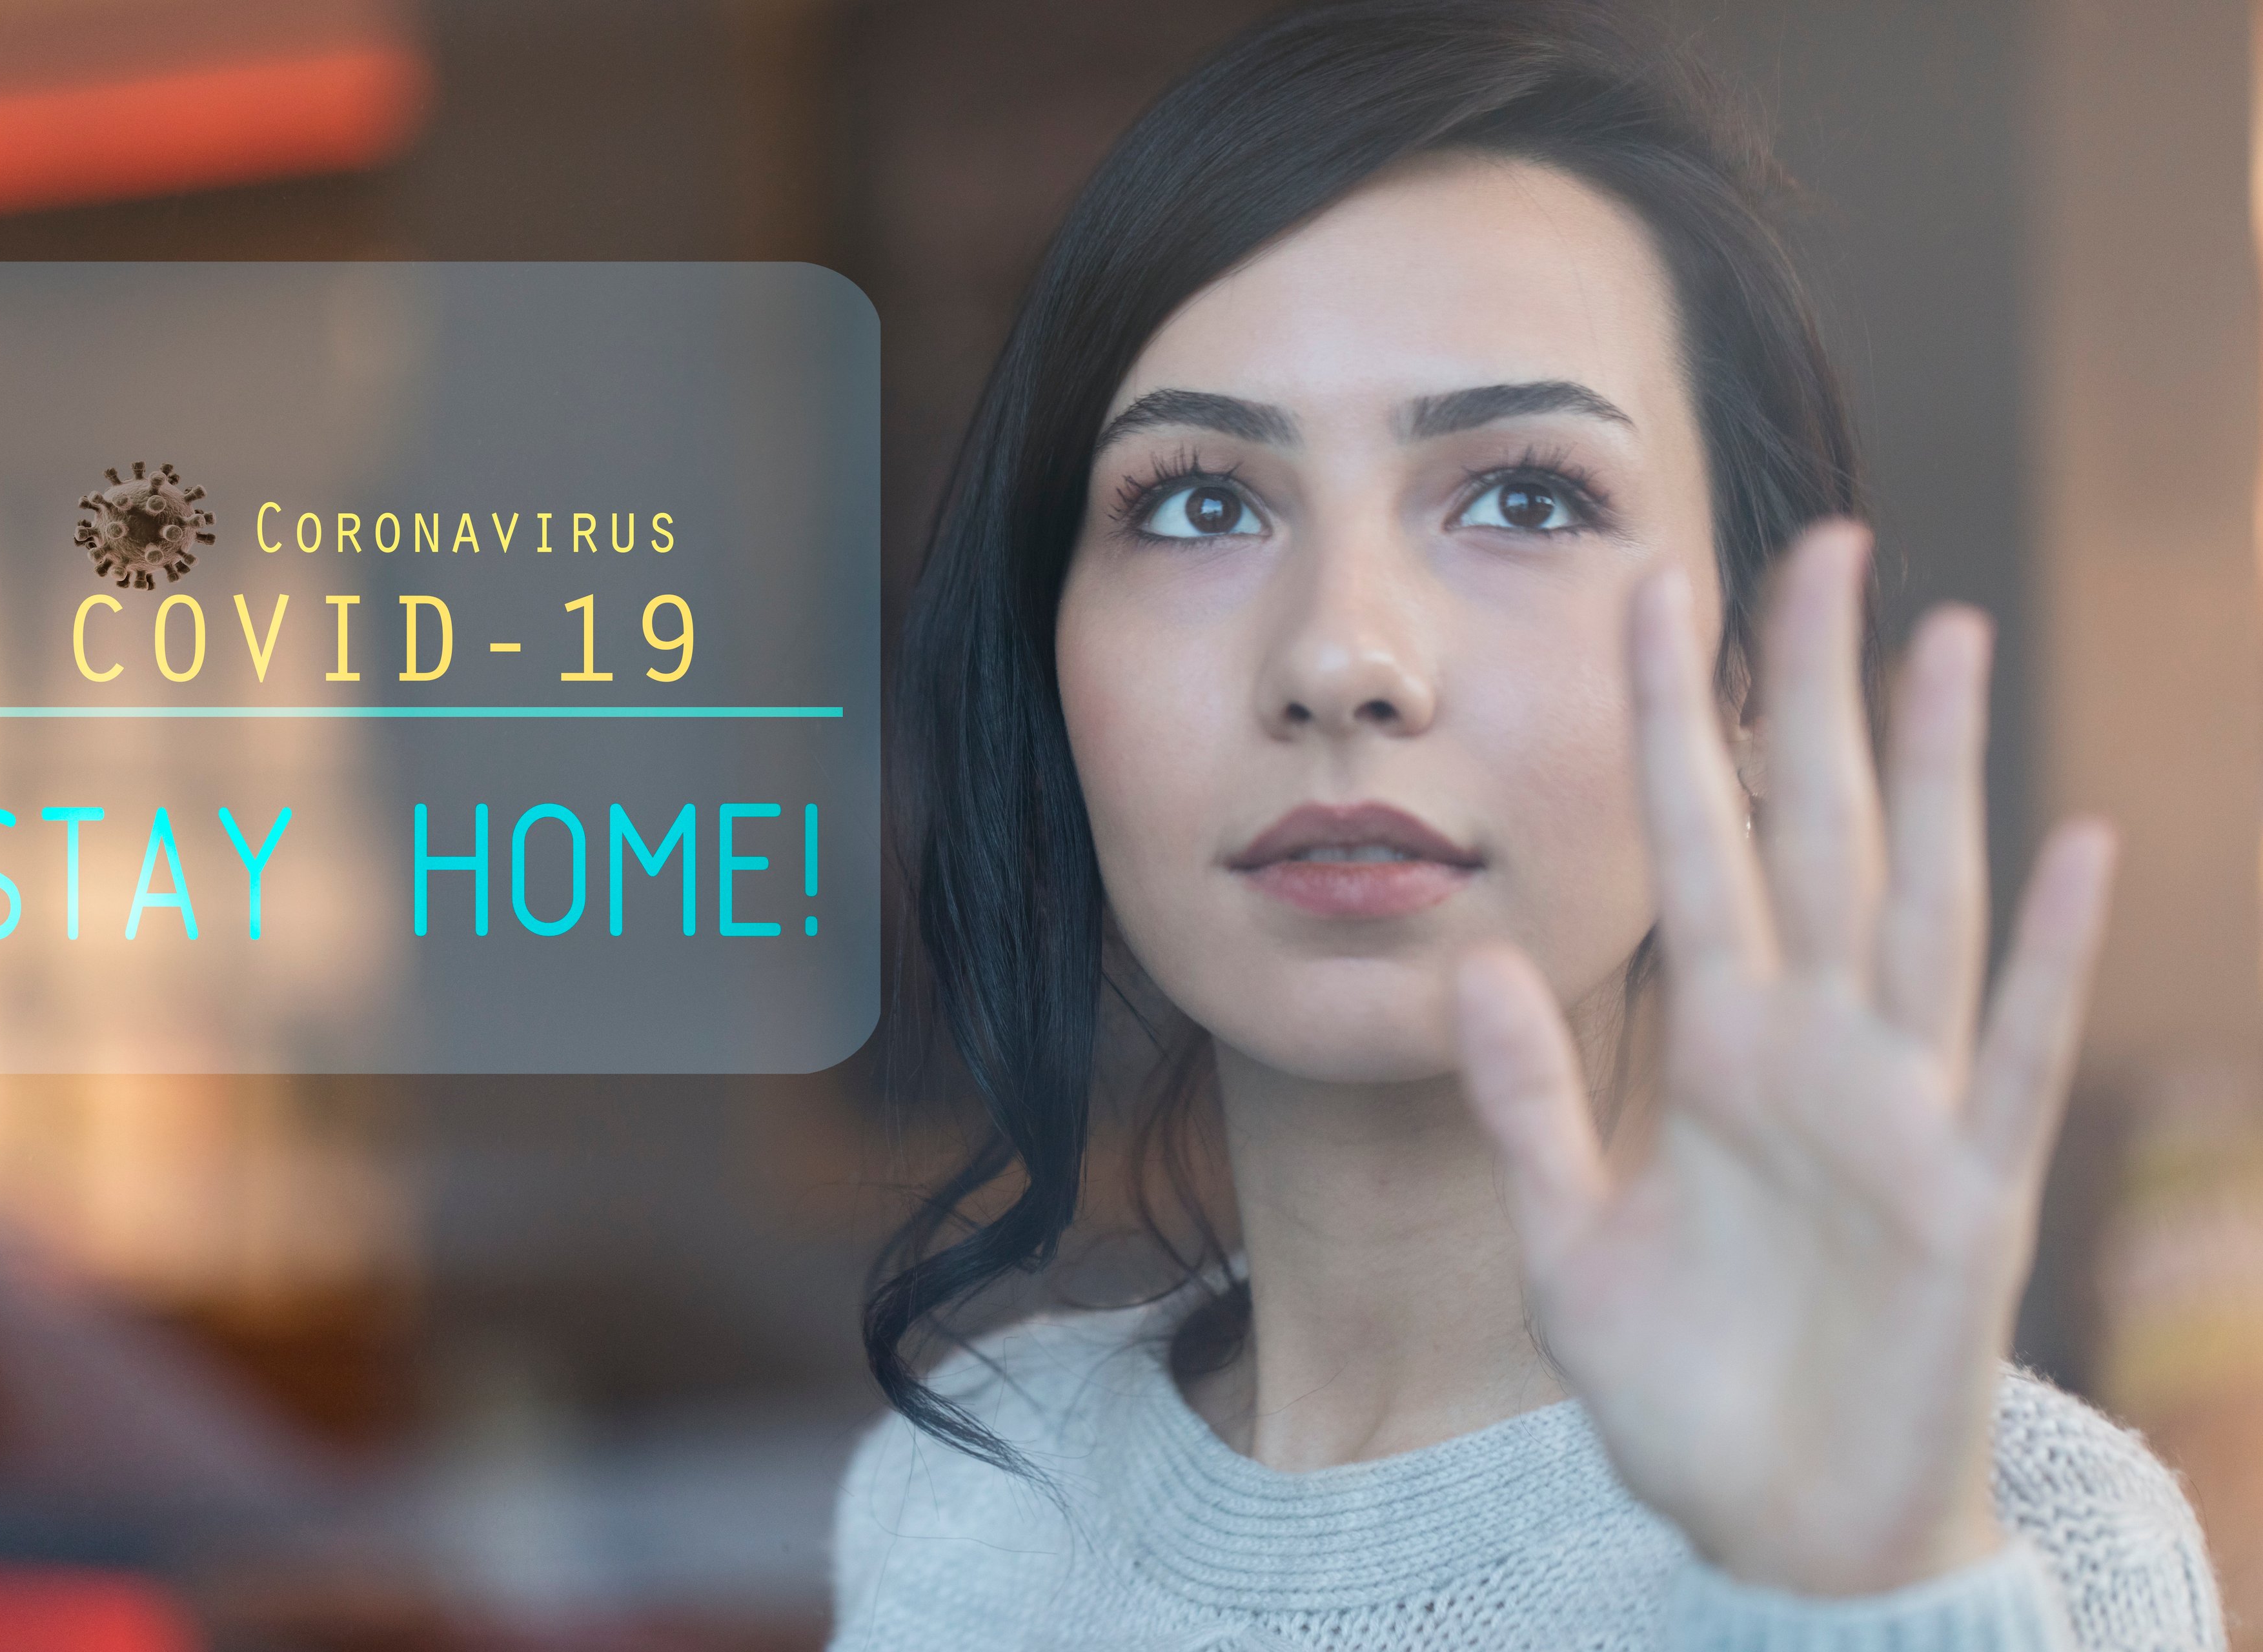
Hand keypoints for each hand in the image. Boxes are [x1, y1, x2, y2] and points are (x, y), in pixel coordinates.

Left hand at [1451, 520, 2116, 1596]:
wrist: (1773, 1529)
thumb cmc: (1682, 1386)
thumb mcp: (1564, 1239)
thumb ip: (1525, 1103)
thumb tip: (1474, 960)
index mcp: (1715, 1050)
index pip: (1689, 847)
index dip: (1672, 724)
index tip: (1651, 591)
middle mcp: (1811, 1051)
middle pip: (1813, 833)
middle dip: (1813, 694)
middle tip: (1822, 543)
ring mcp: (1898, 1113)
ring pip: (1919, 902)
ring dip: (1936, 774)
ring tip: (1946, 634)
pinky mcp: (1967, 1198)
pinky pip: (2008, 1054)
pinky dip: (2040, 955)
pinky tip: (2073, 841)